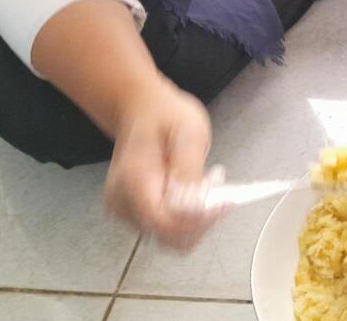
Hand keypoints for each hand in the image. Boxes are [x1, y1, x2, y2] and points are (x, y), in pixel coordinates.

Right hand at [104, 78, 220, 250]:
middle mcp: (123, 203)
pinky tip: (194, 190)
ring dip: (196, 218)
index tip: (224, 203)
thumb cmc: (165, 115)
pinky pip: (166, 228)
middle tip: (215, 185)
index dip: (198, 220)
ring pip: (170, 237)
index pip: (163, 222)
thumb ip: (189, 168)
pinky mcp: (134, 214)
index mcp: (133, 181)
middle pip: (167, 236)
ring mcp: (126, 211)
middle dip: (200, 220)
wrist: (142, 109)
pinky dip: (187, 216)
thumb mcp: (188, 130)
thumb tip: (196, 202)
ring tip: (206, 182)